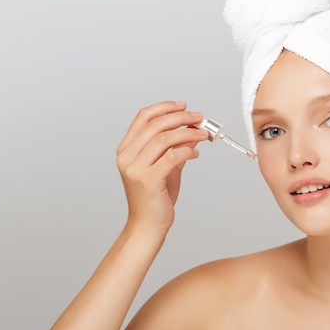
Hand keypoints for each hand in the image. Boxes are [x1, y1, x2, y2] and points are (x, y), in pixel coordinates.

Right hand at [116, 101, 208, 234]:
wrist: (147, 223)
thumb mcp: (165, 166)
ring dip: (188, 133)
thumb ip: (176, 147)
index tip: (183, 106)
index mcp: (126, 149)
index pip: (143, 117)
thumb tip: (193, 130)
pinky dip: (187, 151)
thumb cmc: (155, 196)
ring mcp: (135, 168)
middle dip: (180, 117)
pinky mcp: (148, 180)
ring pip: (164, 138)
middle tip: (198, 117)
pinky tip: (196, 153)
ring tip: (203, 134)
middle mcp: (127, 156)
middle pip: (155, 124)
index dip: (164, 108)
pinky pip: (172, 156)